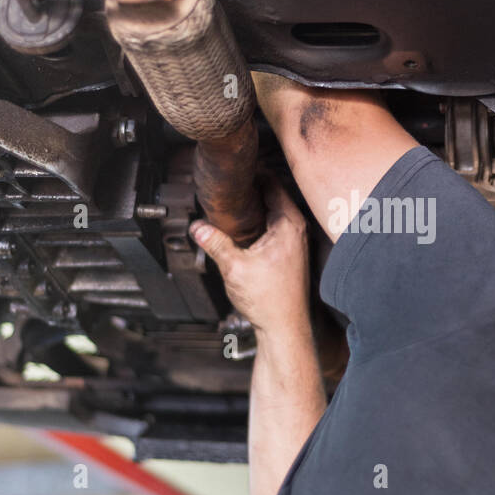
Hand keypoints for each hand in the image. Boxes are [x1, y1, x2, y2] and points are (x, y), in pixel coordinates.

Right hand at [189, 175, 310, 335]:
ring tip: (235, 201)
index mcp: (288, 224)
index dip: (254, 173)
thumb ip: (215, 243)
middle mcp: (297, 229)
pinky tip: (245, 227)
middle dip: (253, 187)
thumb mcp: (234, 267)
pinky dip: (262, 219)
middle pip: (275, 194)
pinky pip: (277, 224)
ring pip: (276, 210)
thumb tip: (197, 227)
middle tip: (231, 184)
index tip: (237, 168)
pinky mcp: (293, 252)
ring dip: (258, 204)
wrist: (284, 326)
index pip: (273, 183)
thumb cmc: (269, 300)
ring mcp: (297, 241)